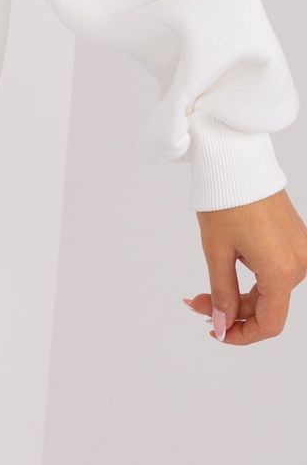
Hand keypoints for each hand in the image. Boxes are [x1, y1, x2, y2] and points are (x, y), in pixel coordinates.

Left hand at [183, 187, 306, 343]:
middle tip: (196, 304)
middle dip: (232, 311)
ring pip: (271, 290)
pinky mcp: (295, 238)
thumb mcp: (217, 251)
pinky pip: (276, 270)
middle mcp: (300, 263)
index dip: (242, 335)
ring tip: (204, 290)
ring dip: (240, 295)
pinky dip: (252, 278)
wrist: (236, 158)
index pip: (269, 324)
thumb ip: (221, 294)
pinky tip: (227, 272)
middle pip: (269, 307)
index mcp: (282, 271)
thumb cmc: (225, 200)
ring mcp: (301, 249)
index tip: (215, 332)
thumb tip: (221, 325)